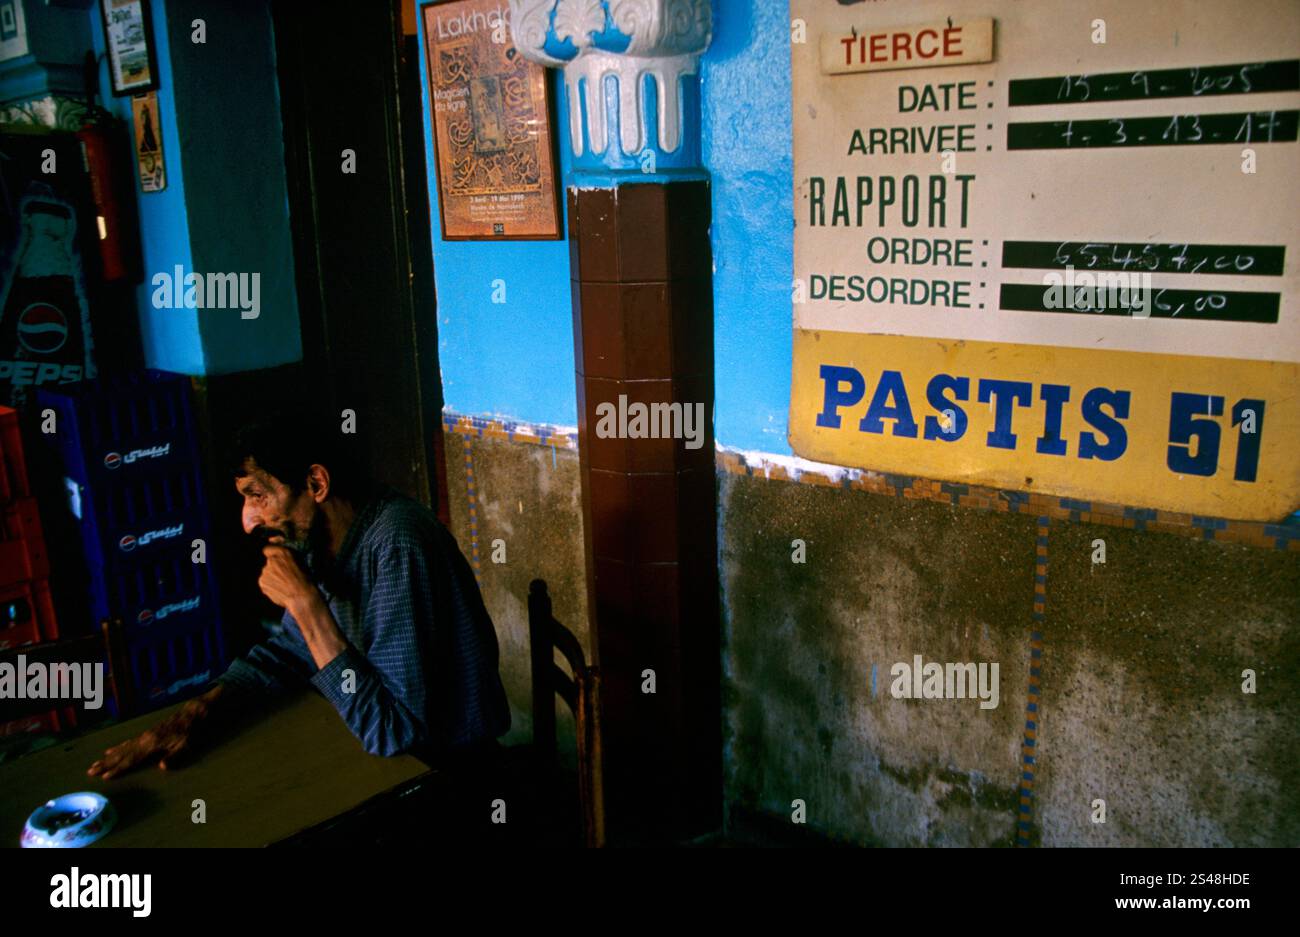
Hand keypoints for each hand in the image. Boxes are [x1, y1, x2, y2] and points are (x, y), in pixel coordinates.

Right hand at [87, 689, 219, 778]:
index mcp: (152, 743)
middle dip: (106, 764)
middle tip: (89, 771)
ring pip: (122, 748)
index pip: (132, 759)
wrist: (193, 714)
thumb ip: (175, 756)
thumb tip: (162, 767)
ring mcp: (145, 735)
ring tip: (94, 764)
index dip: (118, 769)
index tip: (104, 776)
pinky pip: (128, 743)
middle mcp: (144, 739)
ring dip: (108, 758)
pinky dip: (117, 748)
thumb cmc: (192, 731)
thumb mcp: (187, 745)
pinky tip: (110, 751)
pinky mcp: (147, 734)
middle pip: (122, 754)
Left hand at [258, 544, 317, 610]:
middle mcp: (272, 560)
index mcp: (283, 553)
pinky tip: (279, 590)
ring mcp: (265, 571)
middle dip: (275, 569)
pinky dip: (270, 586)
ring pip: (267, 573)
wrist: (301, 596)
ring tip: (283, 585)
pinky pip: (265, 582)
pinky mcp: (262, 582)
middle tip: (284, 577)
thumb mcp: (301, 563)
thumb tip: (281, 558)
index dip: (270, 554)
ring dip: (272, 578)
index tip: (275, 560)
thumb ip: (288, 558)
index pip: (268, 549)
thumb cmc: (305, 580)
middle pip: (269, 563)